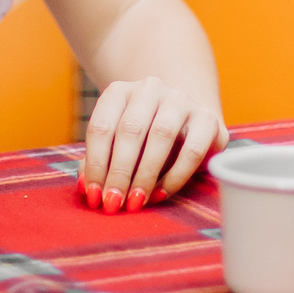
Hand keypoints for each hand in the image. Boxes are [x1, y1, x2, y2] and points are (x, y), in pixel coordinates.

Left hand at [79, 78, 225, 213]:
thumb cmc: (143, 140)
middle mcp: (149, 88)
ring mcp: (180, 99)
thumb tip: (86, 187)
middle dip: (119, 172)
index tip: (94, 196)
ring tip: (136, 202)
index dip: (95, 165)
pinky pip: (192, 150)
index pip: (101, 128)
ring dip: (145, 174)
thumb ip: (100, 162)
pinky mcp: (207, 118)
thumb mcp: (118, 146)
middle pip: (129, 131)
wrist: (187, 124)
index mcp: (119, 91)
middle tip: (113, 203)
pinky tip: (161, 194)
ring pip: (161, 135)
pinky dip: (175, 176)